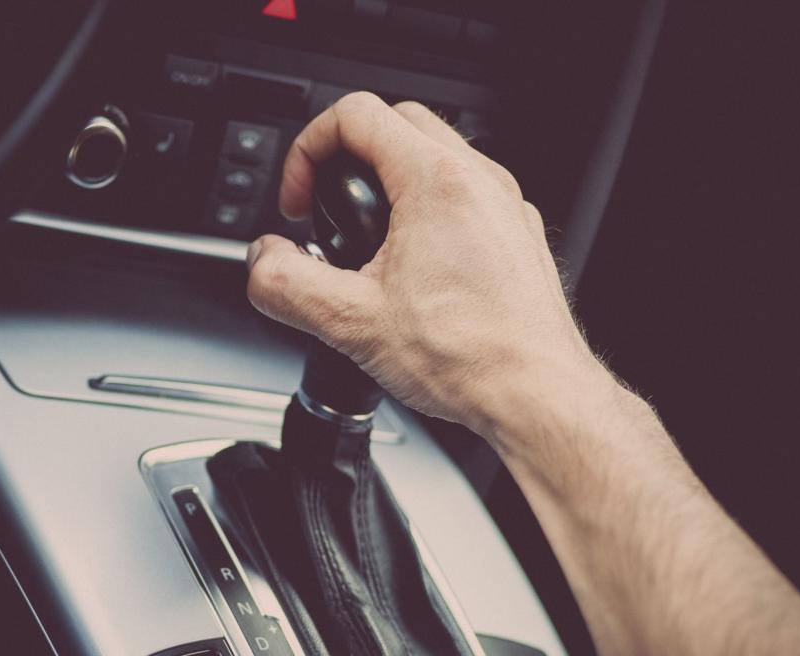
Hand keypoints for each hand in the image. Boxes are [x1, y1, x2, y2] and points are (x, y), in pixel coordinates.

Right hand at [246, 92, 610, 443]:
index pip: (355, 114)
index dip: (308, 151)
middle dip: (346, 158)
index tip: (299, 201)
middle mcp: (479, 181)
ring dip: (388, 182)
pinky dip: (427, 210)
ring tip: (365, 242)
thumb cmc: (470, 358)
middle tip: (324, 210)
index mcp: (435, 183)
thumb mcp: (350, 322)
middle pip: (396, 122)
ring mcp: (505, 206)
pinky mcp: (516, 236)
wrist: (535, 397)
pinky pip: (466, 194)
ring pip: (436, 155)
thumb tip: (263, 262)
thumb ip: (287, 283)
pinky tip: (412, 269)